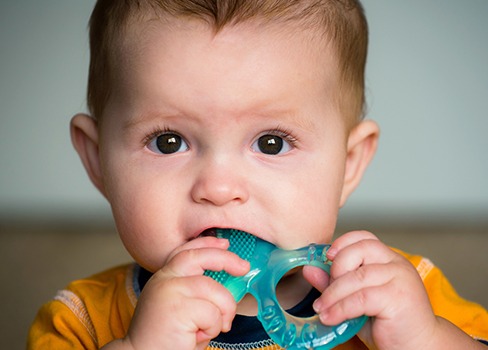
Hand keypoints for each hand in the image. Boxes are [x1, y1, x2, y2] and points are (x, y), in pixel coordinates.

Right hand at [103, 236, 249, 349]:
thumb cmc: (166, 339)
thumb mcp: (180, 307)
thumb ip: (195, 291)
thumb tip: (228, 280)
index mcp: (164, 278)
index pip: (186, 251)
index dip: (207, 244)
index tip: (225, 243)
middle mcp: (164, 280)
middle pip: (201, 257)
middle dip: (227, 259)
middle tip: (244, 268)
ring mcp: (170, 291)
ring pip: (214, 290)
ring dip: (221, 312)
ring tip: (208, 329)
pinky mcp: (178, 309)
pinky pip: (213, 313)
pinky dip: (213, 328)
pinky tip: (197, 338)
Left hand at [310, 231, 437, 349]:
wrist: (418, 347)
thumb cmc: (388, 323)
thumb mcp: (356, 300)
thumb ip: (335, 283)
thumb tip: (309, 269)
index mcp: (389, 259)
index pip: (364, 237)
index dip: (343, 243)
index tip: (326, 257)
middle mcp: (397, 264)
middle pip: (359, 250)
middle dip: (335, 269)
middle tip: (325, 293)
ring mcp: (400, 279)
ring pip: (357, 277)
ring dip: (332, 294)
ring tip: (321, 309)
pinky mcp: (398, 298)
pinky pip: (361, 298)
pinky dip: (340, 308)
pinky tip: (330, 318)